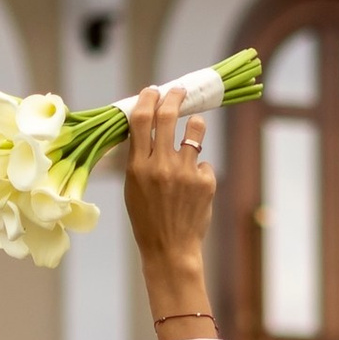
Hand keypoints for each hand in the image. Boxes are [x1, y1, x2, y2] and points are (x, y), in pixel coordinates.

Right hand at [123, 87, 216, 330]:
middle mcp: (162, 165)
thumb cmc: (147, 218)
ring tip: (193, 127)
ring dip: (194, 125)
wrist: (170, 249)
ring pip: (195, 131)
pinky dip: (198, 168)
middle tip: (178, 91)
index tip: (152, 90)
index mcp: (138, 166)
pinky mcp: (206, 181)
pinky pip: (203, 162)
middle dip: (174, 97)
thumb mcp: (132, 187)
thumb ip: (139, 158)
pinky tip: (193, 187)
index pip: (141, 120)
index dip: (148, 99)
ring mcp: (186, 172)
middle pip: (168, 116)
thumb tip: (148, 126)